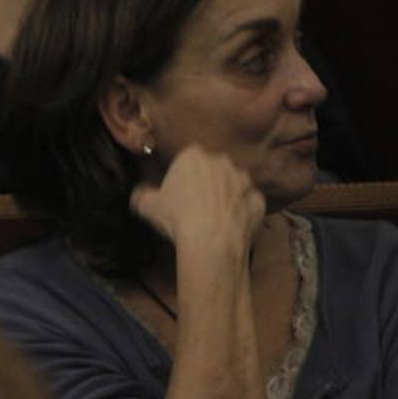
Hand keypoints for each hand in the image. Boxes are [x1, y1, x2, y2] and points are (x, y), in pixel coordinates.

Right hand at [130, 145, 265, 264]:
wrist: (212, 242)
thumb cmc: (177, 218)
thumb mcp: (146, 206)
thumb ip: (142, 195)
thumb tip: (140, 194)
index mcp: (193, 156)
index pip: (187, 159)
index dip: (182, 176)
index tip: (178, 193)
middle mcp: (221, 161)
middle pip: (212, 169)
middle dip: (206, 183)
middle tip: (194, 206)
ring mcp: (244, 180)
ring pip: (234, 184)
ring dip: (227, 196)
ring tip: (215, 218)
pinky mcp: (258, 200)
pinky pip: (248, 203)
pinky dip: (242, 211)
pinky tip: (232, 225)